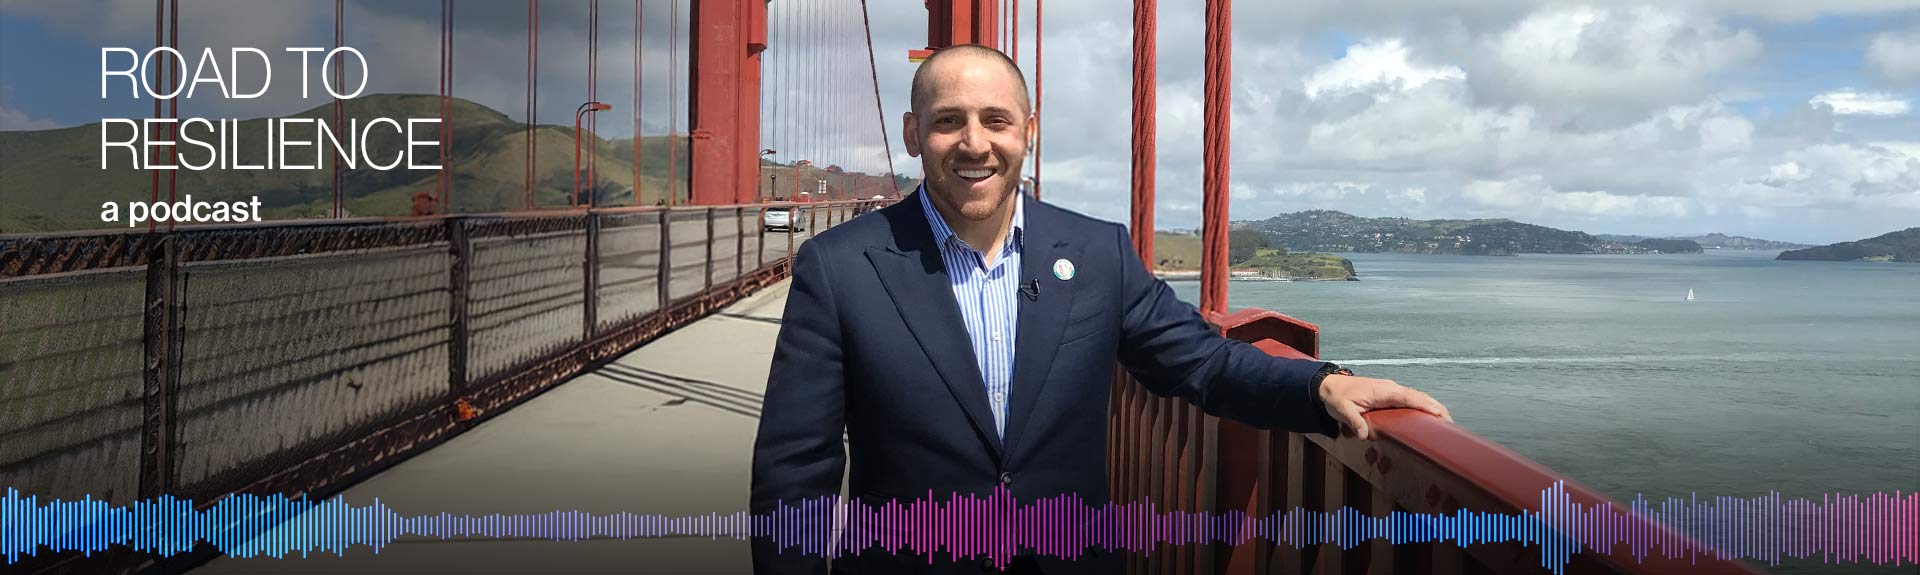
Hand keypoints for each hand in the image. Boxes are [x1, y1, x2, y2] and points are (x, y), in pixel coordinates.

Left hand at [1317, 374, 1451, 439]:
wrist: (1328, 386)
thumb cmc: (1336, 397)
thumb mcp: (1342, 410)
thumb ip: (1354, 422)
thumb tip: (1364, 435)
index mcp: (1382, 391)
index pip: (1408, 397)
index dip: (1424, 405)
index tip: (1438, 413)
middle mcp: (1390, 389)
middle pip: (1418, 396)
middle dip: (1435, 407)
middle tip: (1450, 423)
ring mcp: (1391, 392)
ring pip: (1416, 398)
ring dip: (1432, 407)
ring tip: (1447, 422)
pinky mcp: (1390, 396)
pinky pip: (1410, 400)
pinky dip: (1423, 406)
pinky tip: (1431, 417)